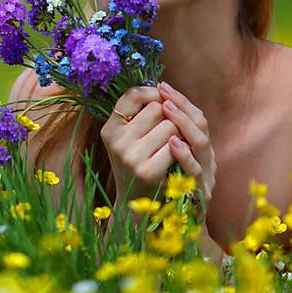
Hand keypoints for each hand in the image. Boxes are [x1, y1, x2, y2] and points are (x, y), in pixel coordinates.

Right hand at [100, 85, 179, 203]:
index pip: (133, 95)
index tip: (163, 98)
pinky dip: (182, 149)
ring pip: (170, 125)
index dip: (152, 92)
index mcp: (109, 130)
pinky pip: (176, 145)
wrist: (138, 205)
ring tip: (172, 146)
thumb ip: (139, 113)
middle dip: (169, 116)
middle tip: (168, 131)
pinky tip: (177, 159)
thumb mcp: (129, 138)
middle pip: (157, 108)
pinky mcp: (148, 170)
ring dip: (179, 133)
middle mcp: (116, 141)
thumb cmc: (139, 164)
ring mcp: (131, 156)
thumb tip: (163, 87)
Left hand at [157, 82, 215, 205]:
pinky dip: (185, 155)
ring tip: (167, 108)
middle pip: (201, 124)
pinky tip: (172, 144)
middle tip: (164, 94)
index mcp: (199, 148)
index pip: (197, 115)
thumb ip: (160, 134)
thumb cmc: (160, 189)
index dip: (181, 100)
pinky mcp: (199, 194)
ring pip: (202, 143)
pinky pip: (195, 171)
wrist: (166, 227)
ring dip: (184, 123)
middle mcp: (206, 158)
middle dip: (181, 107)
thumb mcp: (162, 158)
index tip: (162, 86)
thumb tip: (147, 101)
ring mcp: (205, 176)